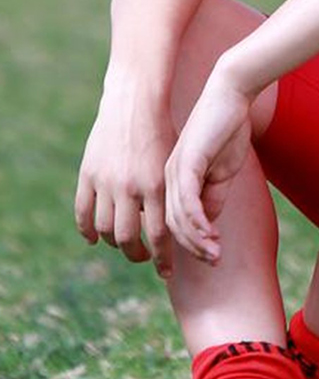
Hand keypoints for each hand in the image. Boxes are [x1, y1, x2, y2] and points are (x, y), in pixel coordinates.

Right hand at [74, 85, 176, 276]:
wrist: (135, 104)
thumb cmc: (164, 133)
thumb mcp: (176, 163)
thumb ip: (172, 194)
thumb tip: (176, 225)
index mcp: (158, 186)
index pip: (161, 234)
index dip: (164, 258)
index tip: (167, 273)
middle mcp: (131, 188)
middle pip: (129, 239)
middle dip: (138, 255)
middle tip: (144, 259)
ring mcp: (106, 182)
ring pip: (106, 230)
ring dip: (115, 244)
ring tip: (125, 246)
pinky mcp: (88, 175)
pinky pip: (82, 212)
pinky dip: (87, 230)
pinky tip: (94, 239)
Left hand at [163, 66, 257, 264]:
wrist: (230, 95)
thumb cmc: (227, 129)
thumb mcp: (222, 170)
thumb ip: (212, 195)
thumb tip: (207, 222)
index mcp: (172, 180)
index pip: (174, 220)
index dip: (189, 243)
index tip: (209, 258)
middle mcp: (167, 178)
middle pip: (172, 225)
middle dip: (192, 248)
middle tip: (215, 262)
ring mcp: (173, 171)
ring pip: (177, 218)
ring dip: (197, 240)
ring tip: (216, 254)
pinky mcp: (186, 163)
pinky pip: (186, 201)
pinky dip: (197, 222)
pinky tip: (211, 235)